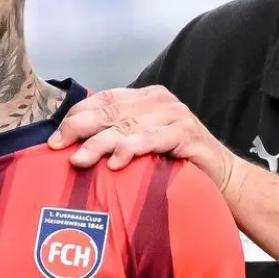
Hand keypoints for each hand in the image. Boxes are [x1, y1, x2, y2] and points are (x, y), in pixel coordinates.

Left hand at [48, 87, 243, 192]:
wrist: (224, 179)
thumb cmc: (177, 165)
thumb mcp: (143, 146)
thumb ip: (118, 138)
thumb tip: (73, 147)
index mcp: (146, 98)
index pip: (104, 99)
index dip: (77, 114)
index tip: (54, 136)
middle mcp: (160, 102)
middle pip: (111, 111)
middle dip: (80, 128)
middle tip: (57, 146)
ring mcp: (175, 116)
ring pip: (128, 126)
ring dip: (100, 143)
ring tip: (79, 159)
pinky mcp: (187, 135)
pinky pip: (154, 140)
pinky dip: (133, 149)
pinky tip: (116, 163)